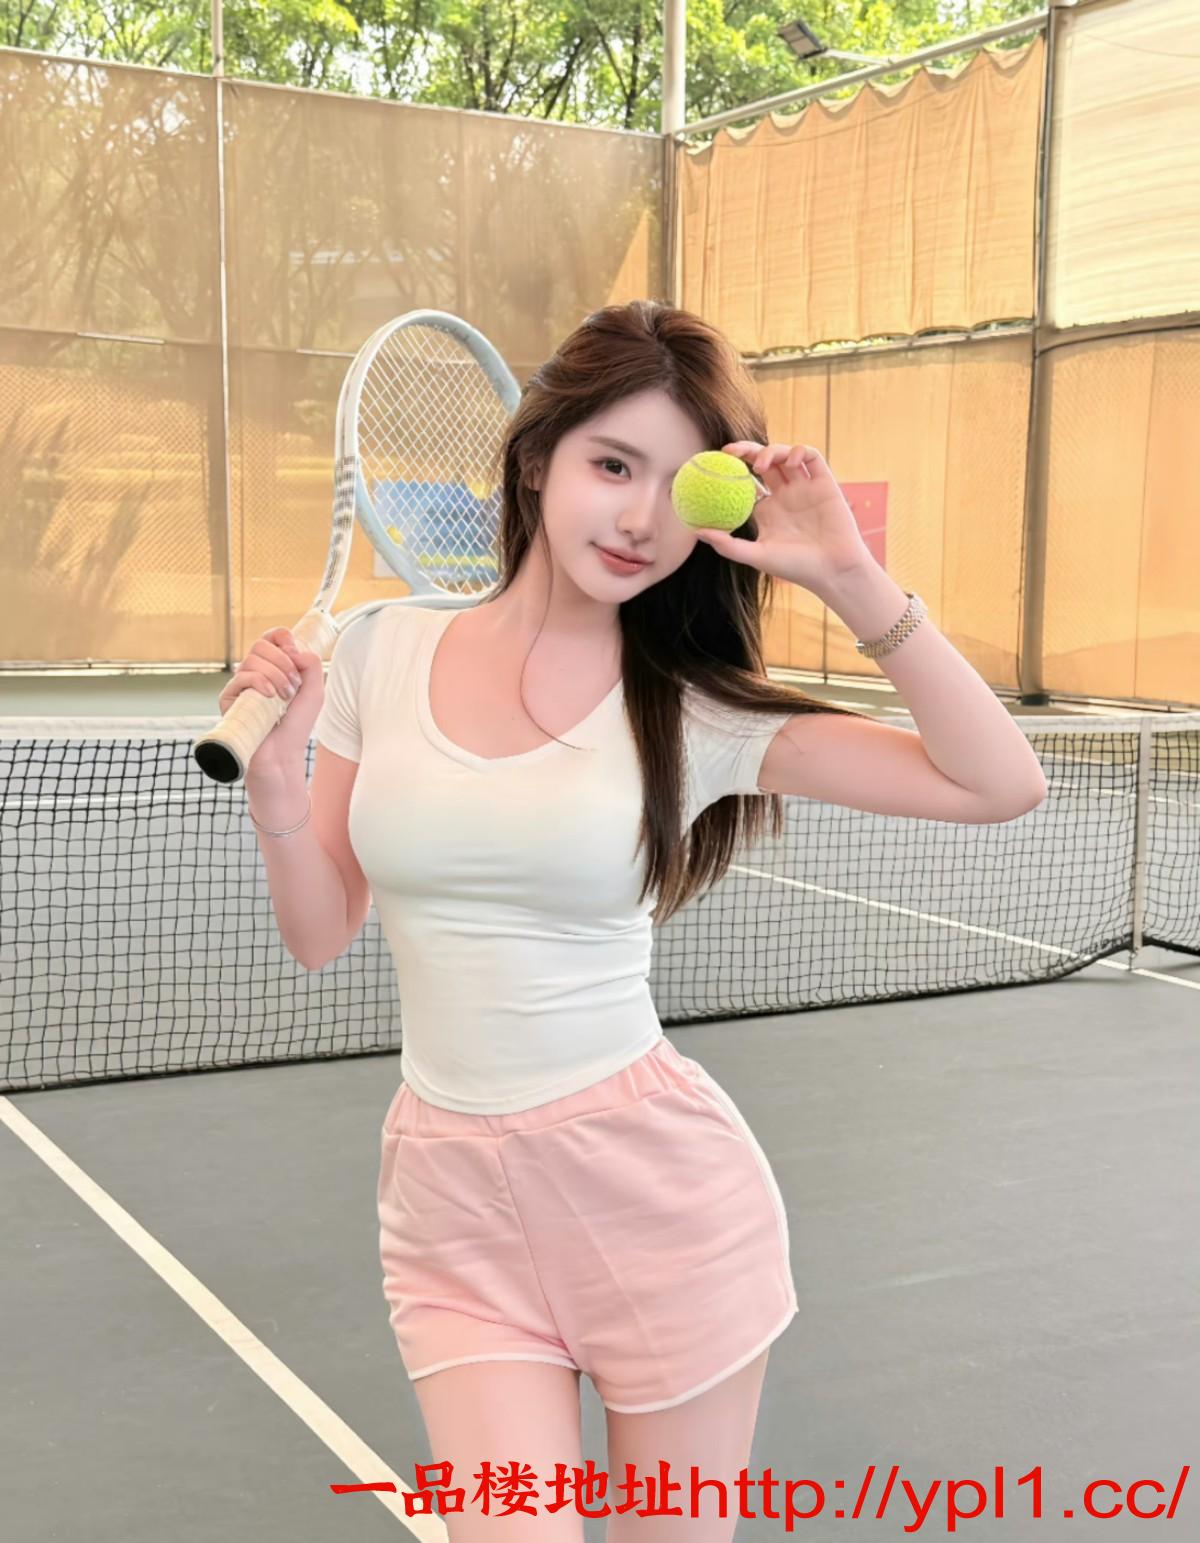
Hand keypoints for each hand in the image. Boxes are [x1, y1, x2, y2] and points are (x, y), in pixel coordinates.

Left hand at [693, 440, 874, 593]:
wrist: (833, 570)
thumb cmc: (796, 567)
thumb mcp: (757, 556)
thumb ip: (728, 544)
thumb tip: (696, 531)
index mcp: (768, 509)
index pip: (747, 481)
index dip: (732, 469)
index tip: (714, 464)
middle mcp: (785, 495)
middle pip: (764, 462)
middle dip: (747, 451)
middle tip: (729, 451)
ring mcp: (805, 487)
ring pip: (786, 456)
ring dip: (772, 451)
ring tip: (762, 465)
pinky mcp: (825, 483)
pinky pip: (812, 458)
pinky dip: (800, 451)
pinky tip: (791, 460)